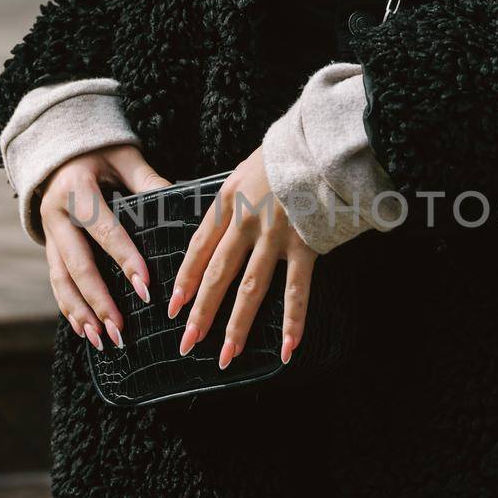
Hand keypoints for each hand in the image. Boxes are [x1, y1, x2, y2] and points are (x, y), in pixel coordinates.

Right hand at [38, 144, 169, 349]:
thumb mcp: (124, 156)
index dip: (124, 259)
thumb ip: (147, 180)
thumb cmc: (99, 152)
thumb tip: (179, 202)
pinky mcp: (49, 246)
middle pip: (76, 264)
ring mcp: (48, 233)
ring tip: (101, 339)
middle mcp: (55, 214)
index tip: (145, 287)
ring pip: (61, 279)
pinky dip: (69, 308)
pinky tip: (85, 331)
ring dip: (80, 312)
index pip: (103, 230)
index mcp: (76, 189)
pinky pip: (56, 281)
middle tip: (119, 329)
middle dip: (98, 300)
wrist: (58, 149)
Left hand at [168, 146, 315, 368]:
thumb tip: (227, 224)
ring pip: (249, 289)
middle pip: (216, 275)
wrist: (324, 142)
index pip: (198, 248)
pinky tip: (286, 348)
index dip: (185, 280)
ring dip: (236, 326)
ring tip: (226, 356)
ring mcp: (274, 236)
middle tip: (187, 343)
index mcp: (227, 201)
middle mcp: (244, 222)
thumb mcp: (248, 169)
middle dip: (200, 312)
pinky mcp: (305, 245)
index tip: (173, 307)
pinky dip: (292, 321)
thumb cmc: (288, 153)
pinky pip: (297, 290)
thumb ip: (236, 200)